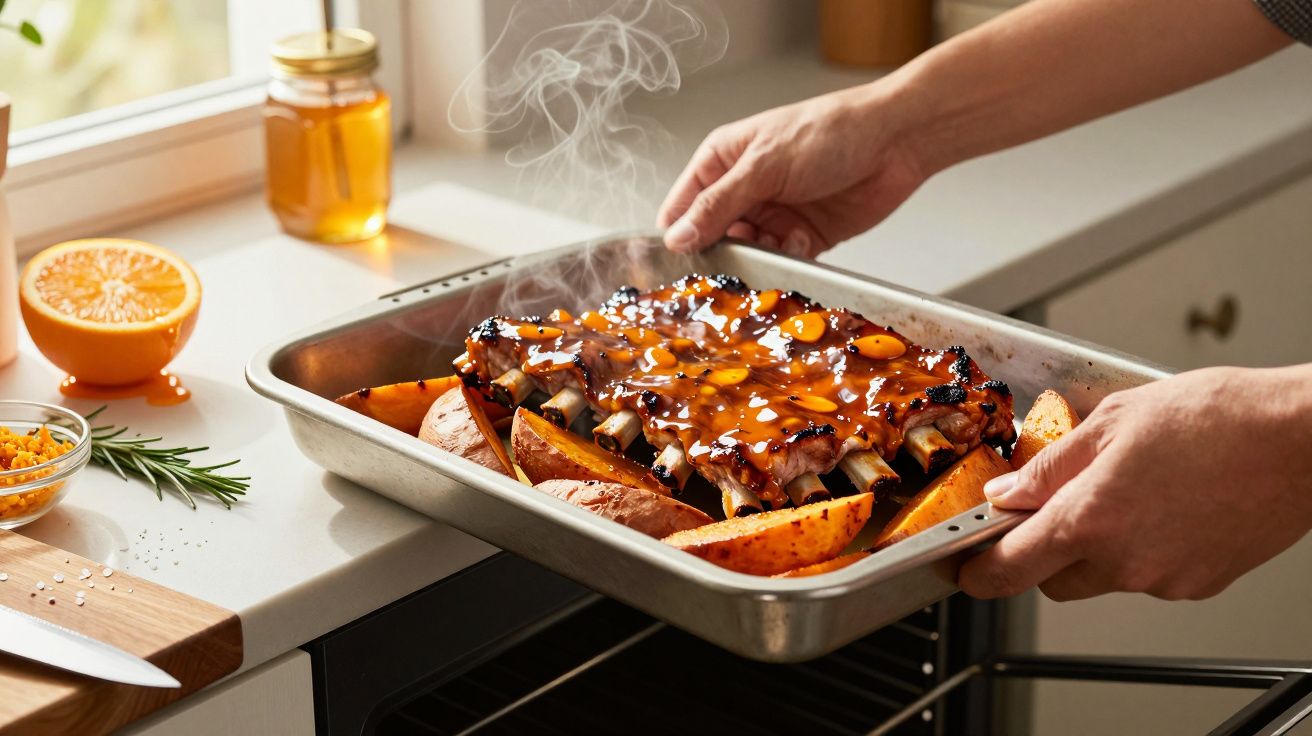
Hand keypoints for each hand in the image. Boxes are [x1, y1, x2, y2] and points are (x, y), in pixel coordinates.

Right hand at [656, 82, 930, 256]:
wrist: (895, 141)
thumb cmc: (829, 132)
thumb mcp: (763, 166)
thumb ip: (718, 205)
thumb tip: (677, 237)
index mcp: (722, 161)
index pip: (682, 206)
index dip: (678, 234)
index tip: (680, 261)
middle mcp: (744, 189)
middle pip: (712, 237)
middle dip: (722, 252)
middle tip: (734, 258)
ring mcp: (773, 214)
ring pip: (747, 254)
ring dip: (758, 257)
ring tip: (774, 244)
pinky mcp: (802, 236)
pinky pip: (780, 261)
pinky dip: (787, 259)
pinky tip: (801, 240)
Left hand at [958, 365, 1311, 601]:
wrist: (1302, 440)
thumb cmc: (1218, 419)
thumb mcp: (1113, 420)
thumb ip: (1050, 465)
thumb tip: (1008, 492)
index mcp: (1089, 520)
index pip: (1009, 568)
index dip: (977, 571)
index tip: (964, 566)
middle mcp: (1124, 562)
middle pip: (1052, 579)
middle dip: (1041, 549)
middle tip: (1052, 505)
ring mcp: (1164, 579)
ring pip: (1102, 576)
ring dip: (1096, 545)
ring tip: (1129, 489)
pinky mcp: (1199, 583)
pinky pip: (1148, 574)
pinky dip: (1142, 547)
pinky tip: (1164, 504)